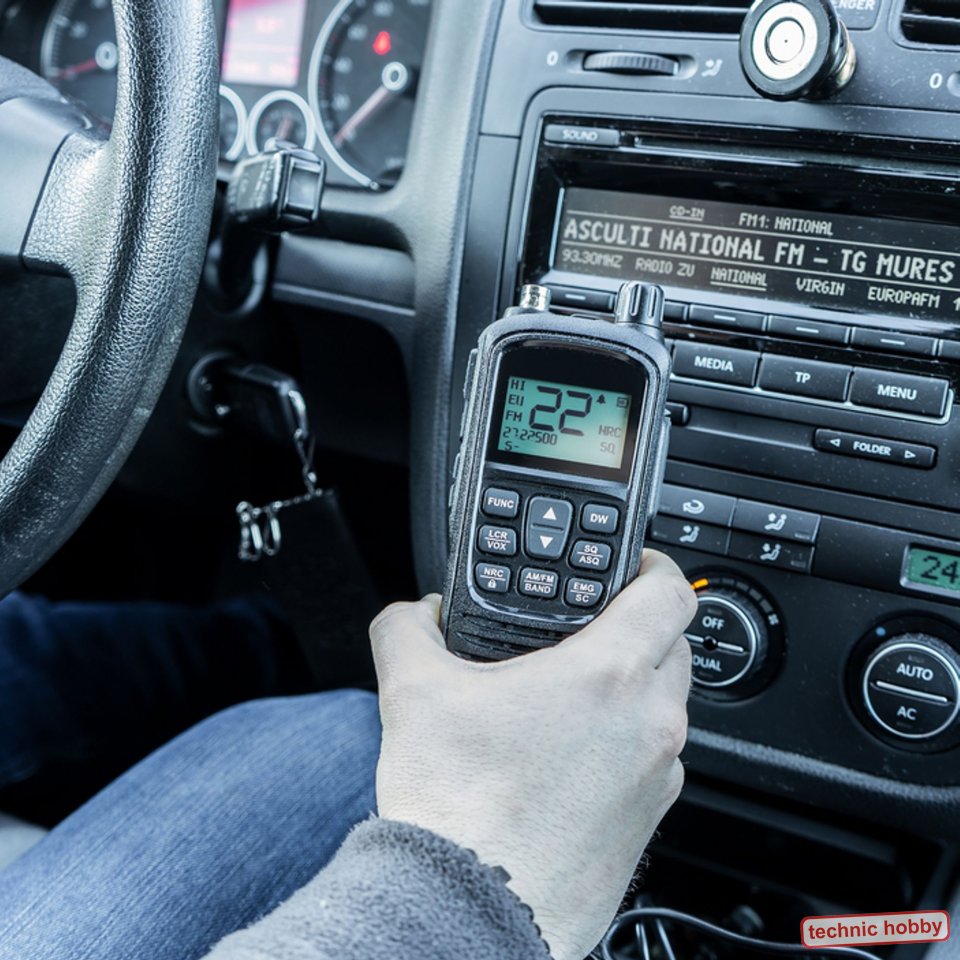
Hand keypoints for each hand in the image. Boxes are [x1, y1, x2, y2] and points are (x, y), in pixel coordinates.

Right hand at [371, 550, 696, 959]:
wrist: (470, 911)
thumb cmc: (457, 812)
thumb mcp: (413, 693)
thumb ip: (410, 629)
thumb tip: (416, 614)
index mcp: (606, 676)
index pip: (669, 592)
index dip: (653, 565)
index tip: (634, 566)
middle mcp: (648, 724)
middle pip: (671, 645)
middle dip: (635, 628)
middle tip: (585, 633)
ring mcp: (657, 777)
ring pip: (665, 705)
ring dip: (629, 689)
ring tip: (566, 700)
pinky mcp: (649, 821)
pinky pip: (654, 759)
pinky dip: (625, 744)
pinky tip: (568, 758)